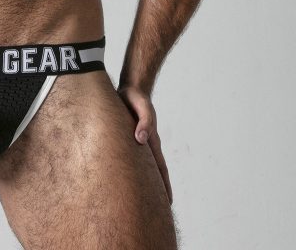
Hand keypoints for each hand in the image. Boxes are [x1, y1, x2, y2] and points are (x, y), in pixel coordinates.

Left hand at [116, 84, 172, 204]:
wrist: (130, 88)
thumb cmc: (136, 97)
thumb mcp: (141, 107)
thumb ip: (144, 122)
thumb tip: (140, 139)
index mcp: (151, 139)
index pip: (160, 167)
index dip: (164, 184)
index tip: (168, 202)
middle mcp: (146, 142)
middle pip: (153, 170)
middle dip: (157, 188)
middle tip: (158, 208)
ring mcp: (137, 140)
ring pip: (142, 165)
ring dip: (145, 180)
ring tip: (143, 197)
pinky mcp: (127, 135)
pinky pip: (131, 156)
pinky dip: (133, 168)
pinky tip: (127, 174)